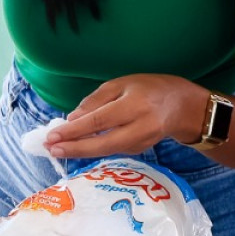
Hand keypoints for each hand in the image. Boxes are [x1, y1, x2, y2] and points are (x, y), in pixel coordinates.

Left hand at [39, 75, 204, 160]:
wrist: (184, 107)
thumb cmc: (150, 89)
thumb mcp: (122, 84)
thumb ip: (96, 101)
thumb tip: (72, 120)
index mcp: (135, 105)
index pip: (99, 121)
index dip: (75, 131)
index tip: (53, 136)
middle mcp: (141, 127)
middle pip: (103, 143)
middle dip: (75, 148)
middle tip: (51, 149)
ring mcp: (143, 142)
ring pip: (107, 150)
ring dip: (81, 151)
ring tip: (58, 149)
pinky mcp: (141, 150)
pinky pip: (113, 149)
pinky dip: (94, 149)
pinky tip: (78, 146)